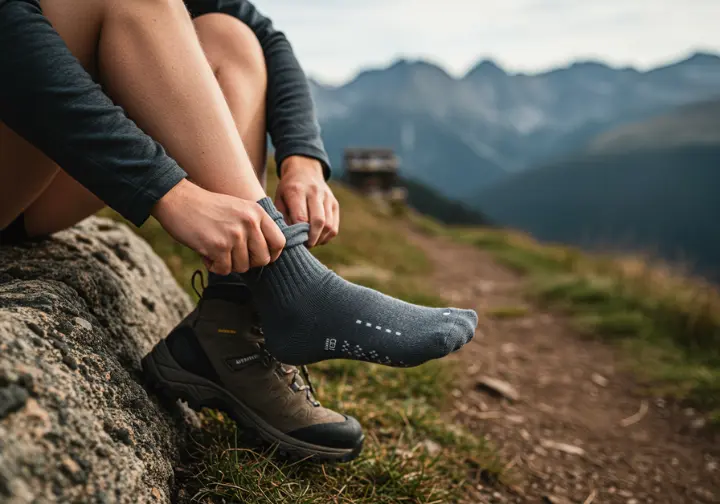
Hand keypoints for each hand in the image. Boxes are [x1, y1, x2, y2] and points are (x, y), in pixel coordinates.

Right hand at [152, 179, 285, 274]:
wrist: (178, 199)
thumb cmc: (208, 208)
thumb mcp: (239, 209)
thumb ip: (255, 227)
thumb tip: (268, 256)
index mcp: (257, 212)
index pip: (279, 242)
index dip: (271, 255)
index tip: (258, 257)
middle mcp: (250, 222)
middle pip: (263, 259)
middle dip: (248, 262)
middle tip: (232, 254)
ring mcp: (235, 234)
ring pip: (243, 267)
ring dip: (228, 263)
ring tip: (216, 249)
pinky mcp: (218, 246)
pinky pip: (225, 270)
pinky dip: (214, 266)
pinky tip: (206, 252)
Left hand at [275, 156, 338, 246]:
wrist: (305, 170)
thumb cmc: (288, 189)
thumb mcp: (278, 199)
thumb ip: (281, 218)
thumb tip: (287, 239)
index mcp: (297, 190)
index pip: (301, 217)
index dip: (298, 234)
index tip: (294, 242)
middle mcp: (315, 192)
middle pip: (319, 222)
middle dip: (311, 239)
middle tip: (304, 246)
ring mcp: (327, 197)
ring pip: (329, 226)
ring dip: (319, 239)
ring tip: (310, 242)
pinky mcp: (334, 203)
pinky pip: (334, 226)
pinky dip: (326, 236)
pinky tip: (317, 237)